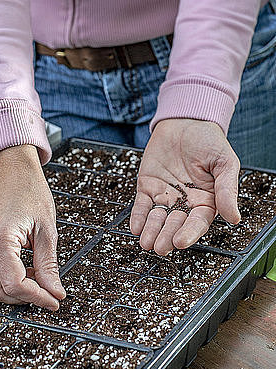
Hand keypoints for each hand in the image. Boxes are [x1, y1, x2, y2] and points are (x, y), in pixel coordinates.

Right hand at [0, 145, 65, 309]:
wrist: (14, 174)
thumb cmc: (30, 193)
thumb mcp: (47, 232)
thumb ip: (49, 266)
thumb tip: (55, 292)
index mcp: (0, 240)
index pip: (15, 284)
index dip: (38, 297)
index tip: (53, 300)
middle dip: (24, 298)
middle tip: (45, 291)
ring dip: (7, 292)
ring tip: (29, 280)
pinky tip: (10, 275)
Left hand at [130, 119, 240, 254]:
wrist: (186, 121)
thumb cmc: (208, 140)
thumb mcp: (224, 162)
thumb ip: (227, 190)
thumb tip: (233, 217)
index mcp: (206, 200)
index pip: (197, 222)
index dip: (189, 233)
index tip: (180, 241)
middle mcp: (184, 202)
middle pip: (175, 225)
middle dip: (167, 237)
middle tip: (160, 247)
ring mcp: (165, 196)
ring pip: (157, 219)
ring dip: (151, 231)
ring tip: (146, 243)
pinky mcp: (147, 187)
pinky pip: (141, 205)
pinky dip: (138, 217)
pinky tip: (136, 227)